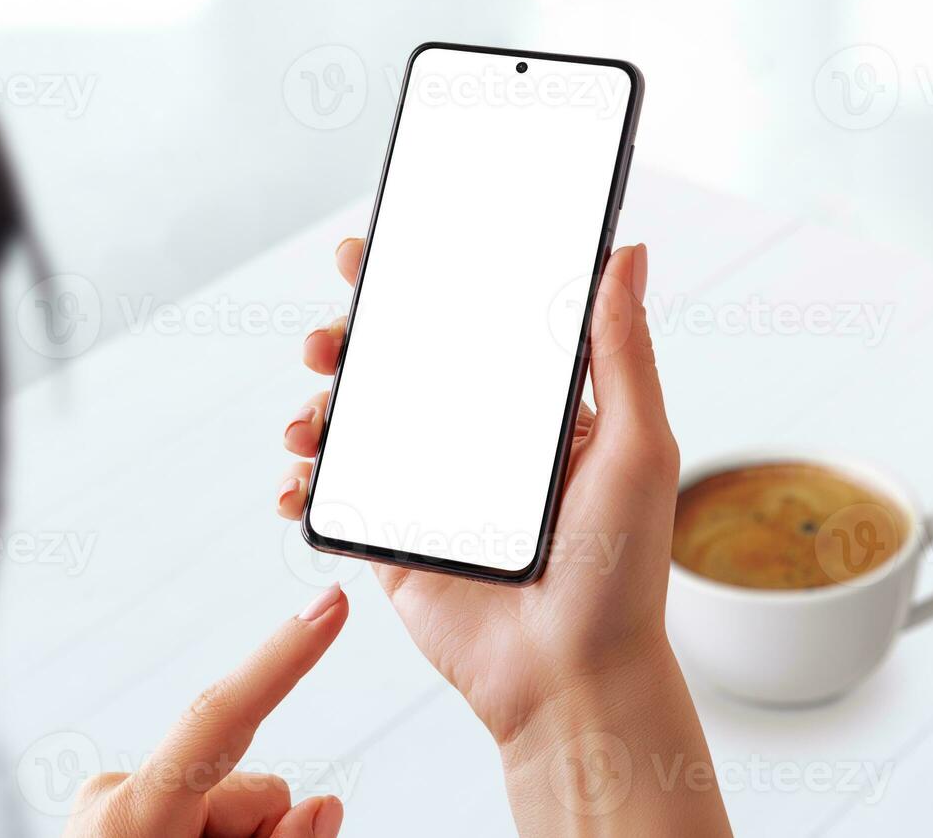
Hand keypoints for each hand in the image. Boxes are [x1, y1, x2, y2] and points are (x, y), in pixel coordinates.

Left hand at [63, 586, 348, 837]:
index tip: (330, 604)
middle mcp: (113, 794)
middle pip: (254, 787)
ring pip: (232, 800)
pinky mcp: (109, 808)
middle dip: (263, 835)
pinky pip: (196, 808)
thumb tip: (324, 804)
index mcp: (132, 821)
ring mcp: (105, 800)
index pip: (220, 717)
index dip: (283, 657)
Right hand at [276, 240, 730, 835]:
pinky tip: (295, 479)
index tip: (375, 252)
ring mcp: (429, 491)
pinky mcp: (394, 542)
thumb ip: (622, 350)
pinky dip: (302, 482)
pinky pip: (336, 498)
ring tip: (308, 414)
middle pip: (398, 367)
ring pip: (356, 424)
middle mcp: (475, 443)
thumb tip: (631, 252)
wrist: (572, 680)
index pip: (468, 327)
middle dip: (350, 340)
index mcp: (531, 412)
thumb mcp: (637, 446)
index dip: (420, 285)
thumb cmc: (622, 570)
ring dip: (317, 405)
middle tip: (328, 334)